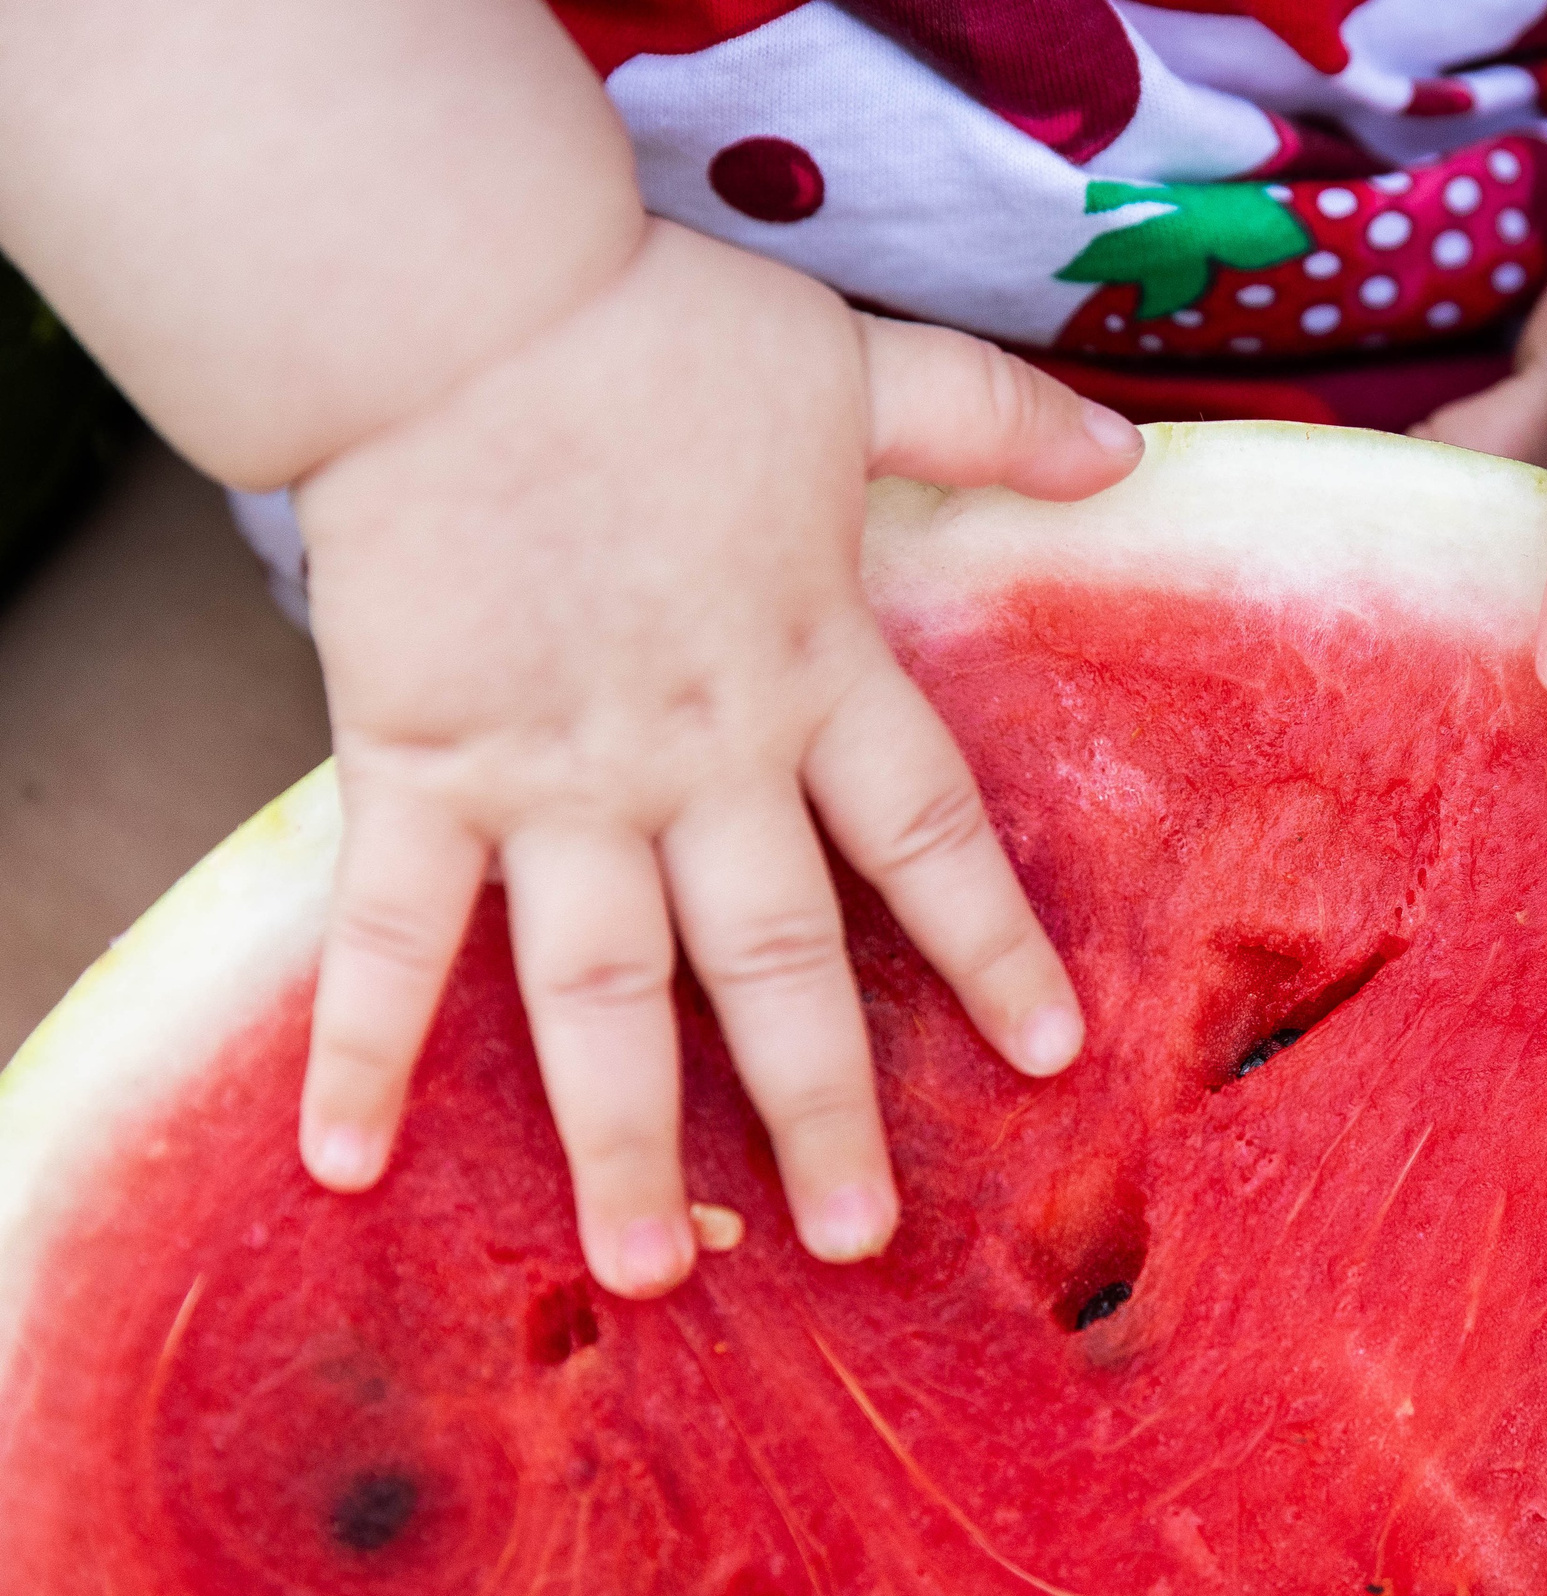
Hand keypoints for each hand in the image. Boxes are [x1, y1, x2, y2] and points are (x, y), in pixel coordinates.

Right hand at [292, 219, 1143, 1296]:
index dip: (992, 951)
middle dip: (822, 1107)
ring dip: (623, 1138)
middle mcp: (702, 758)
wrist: (461, 299)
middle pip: (780, 963)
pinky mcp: (419, 765)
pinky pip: (394, 931)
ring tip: (644, 1274)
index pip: (930, 842)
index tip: (1047, 1055)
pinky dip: (363, 1043)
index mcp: (816, 674)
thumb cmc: (664, 336)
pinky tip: (345, 1161)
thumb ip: (992, 420)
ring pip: (603, 992)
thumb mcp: (860, 368)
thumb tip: (1129, 453)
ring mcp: (558, 778)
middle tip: (861, 1239)